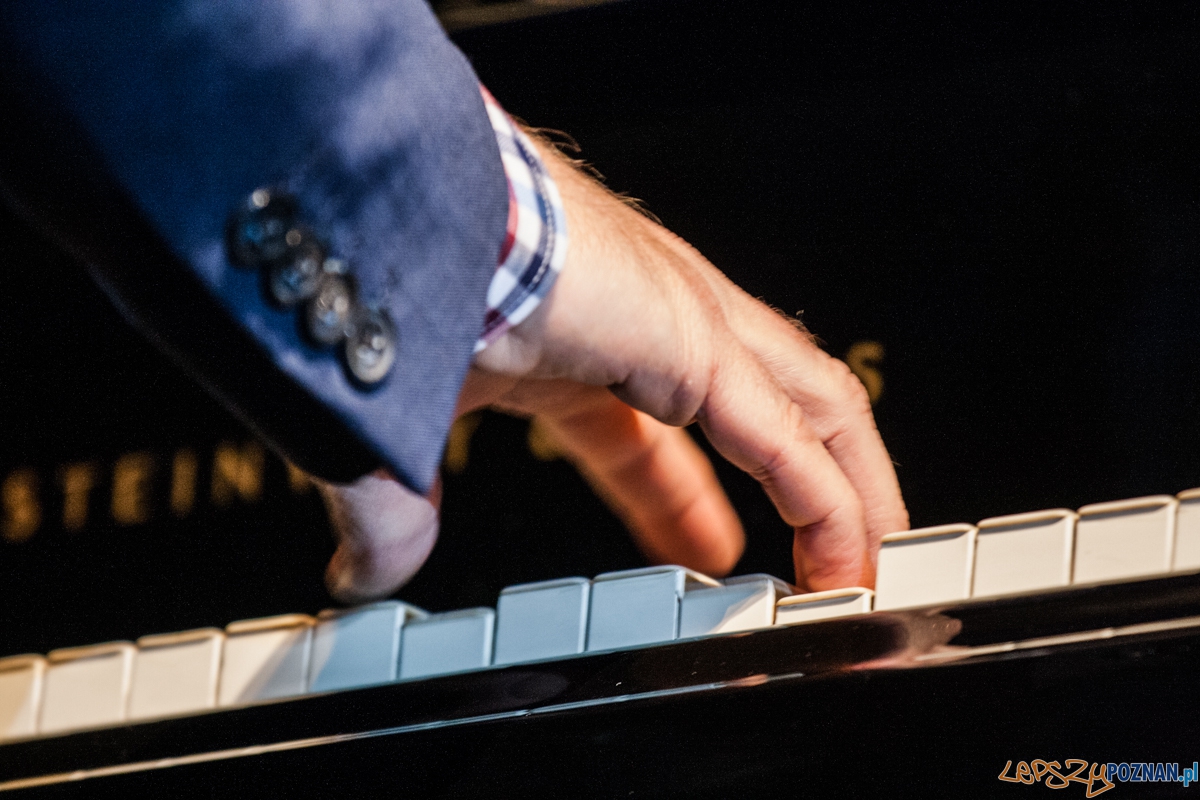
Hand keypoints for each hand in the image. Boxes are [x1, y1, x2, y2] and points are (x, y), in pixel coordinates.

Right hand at [320, 137, 907, 602]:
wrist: (385, 218)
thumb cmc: (385, 287)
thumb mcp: (404, 429)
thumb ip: (399, 505)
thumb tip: (367, 570)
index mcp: (583, 347)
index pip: (661, 438)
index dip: (689, 505)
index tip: (711, 557)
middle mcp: (652, 328)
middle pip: (766, 412)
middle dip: (804, 489)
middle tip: (820, 563)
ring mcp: (686, 323)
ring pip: (809, 411)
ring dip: (844, 493)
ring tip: (857, 569)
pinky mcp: (701, 342)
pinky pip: (791, 442)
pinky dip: (828, 509)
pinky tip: (840, 565)